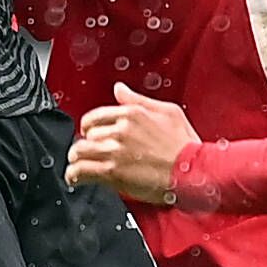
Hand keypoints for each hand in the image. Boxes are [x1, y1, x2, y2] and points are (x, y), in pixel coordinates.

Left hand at [67, 85, 199, 205]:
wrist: (193, 171)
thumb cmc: (185, 144)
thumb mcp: (168, 112)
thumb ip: (138, 99)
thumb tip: (119, 89)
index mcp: (132, 113)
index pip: (95, 116)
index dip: (88, 126)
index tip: (88, 132)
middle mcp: (120, 130)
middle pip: (87, 135)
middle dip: (85, 144)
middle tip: (86, 152)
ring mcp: (115, 151)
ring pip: (80, 151)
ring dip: (76, 159)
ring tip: (76, 165)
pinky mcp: (113, 172)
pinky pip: (82, 171)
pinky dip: (74, 175)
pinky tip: (75, 177)